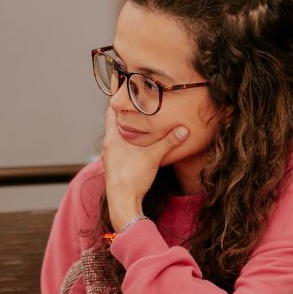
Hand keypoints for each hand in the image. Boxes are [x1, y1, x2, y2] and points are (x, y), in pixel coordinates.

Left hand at [102, 108, 188, 230]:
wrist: (122, 203)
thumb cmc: (132, 178)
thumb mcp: (153, 156)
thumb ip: (169, 142)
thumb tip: (184, 130)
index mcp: (112, 138)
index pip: (111, 112)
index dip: (117, 101)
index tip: (123, 90)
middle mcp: (108, 146)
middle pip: (113, 123)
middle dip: (124, 114)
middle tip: (134, 103)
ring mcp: (109, 157)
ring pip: (116, 137)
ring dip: (125, 129)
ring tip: (137, 122)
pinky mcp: (114, 167)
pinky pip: (119, 148)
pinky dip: (126, 142)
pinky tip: (137, 145)